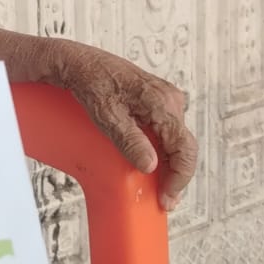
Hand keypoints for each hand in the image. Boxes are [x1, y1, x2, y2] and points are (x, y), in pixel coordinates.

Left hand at [48, 42, 196, 210]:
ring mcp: (166, 100)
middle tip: (162, 200)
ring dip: (169, 165)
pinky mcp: (157, 103)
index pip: (184, 148)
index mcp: (163, 103)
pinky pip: (166, 132)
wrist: (79, 63)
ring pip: (175, 141)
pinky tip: (151, 165)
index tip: (166, 198)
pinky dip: (161, 151)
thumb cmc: (90, 83)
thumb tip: (150, 166)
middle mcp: (170, 100)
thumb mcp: (106, 115)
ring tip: (157, 188)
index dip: (179, 177)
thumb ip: (129, 140)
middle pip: (182, 147)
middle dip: (175, 176)